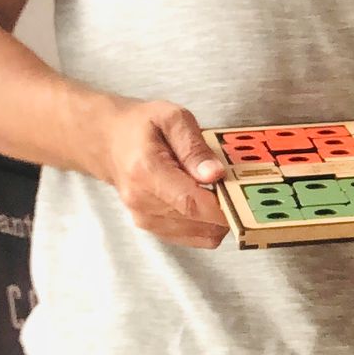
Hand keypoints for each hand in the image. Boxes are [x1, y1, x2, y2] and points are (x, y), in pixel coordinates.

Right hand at [100, 99, 229, 246]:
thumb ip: (194, 147)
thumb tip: (215, 174)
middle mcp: (142, 200)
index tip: (243, 199)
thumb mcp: (172, 118)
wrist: (110, 142)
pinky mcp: (151, 227)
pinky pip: (190, 236)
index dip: (221, 207)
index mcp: (146, 171)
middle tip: (238, 188)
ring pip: (196, 232)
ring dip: (216, 217)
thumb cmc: (141, 126)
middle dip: (224, 208)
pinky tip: (208, 201)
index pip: (189, 203)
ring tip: (219, 190)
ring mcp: (144, 218)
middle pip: (196, 220)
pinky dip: (205, 224)